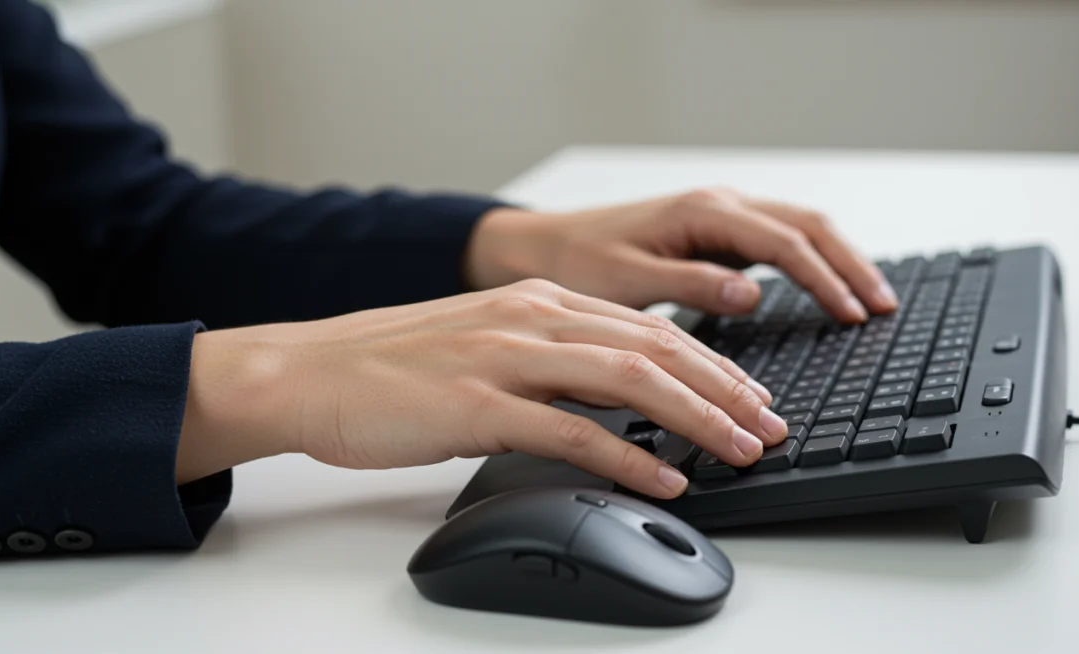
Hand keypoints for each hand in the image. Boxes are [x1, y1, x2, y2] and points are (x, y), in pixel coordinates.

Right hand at [176, 280, 789, 498]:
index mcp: (538, 301)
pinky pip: (572, 433)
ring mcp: (506, 359)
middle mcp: (531, 319)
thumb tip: (613, 404)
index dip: (713, 364)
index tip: (752, 396)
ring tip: (741, 449)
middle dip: (727, 390)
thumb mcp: (485, 344)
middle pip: (657, 349)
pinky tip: (664, 476)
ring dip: (697, 418)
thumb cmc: (390, 367)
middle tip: (770, 425)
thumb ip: (550, 364)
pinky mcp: (478, 406)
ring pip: (630, 380)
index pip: (648, 328)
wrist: (308, 372)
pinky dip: (629, 455)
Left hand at [465, 188, 896, 321]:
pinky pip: (778, 242)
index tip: (854, 316)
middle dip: (851, 266)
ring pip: (799, 230)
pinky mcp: (714, 234)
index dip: (825, 280)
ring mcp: (719, 217)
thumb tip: (752, 295)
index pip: (785, 243)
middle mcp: (718, 206)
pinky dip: (811, 264)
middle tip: (884, 309)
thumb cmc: (576, 262)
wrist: (542, 246)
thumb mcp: (626, 279)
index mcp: (702, 213)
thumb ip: (690, 285)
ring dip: (838, 262)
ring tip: (871, 301)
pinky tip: (826, 290)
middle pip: (807, 226)